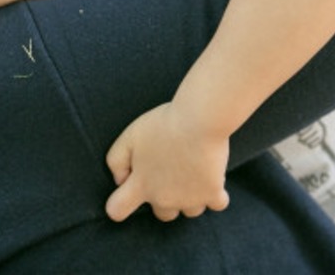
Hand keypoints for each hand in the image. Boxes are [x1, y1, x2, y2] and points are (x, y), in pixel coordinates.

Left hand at [104, 102, 230, 221]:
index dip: (119, 204)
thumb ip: (116, 161)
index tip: (126, 195)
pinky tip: (214, 179)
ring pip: (190, 211)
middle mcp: (164, 199)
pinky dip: (217, 194)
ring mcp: (190, 199)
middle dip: (164, 199)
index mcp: (141, 185)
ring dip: (191, 197)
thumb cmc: (163, 125)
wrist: (199, 120)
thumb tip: (120, 180)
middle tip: (170, 174)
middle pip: (162, 214)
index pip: (118, 210)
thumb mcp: (128, 136)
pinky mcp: (213, 193)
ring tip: (193, 173)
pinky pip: (218, 203)